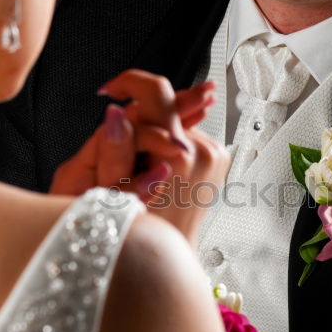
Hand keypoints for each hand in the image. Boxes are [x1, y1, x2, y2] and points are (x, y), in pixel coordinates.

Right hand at [50, 71, 227, 241]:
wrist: (175, 248)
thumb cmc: (146, 226)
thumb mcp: (117, 190)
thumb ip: (116, 149)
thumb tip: (114, 113)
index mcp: (178, 153)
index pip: (157, 94)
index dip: (128, 83)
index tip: (111, 89)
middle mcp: (202, 150)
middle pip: (169, 105)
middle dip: (142, 103)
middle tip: (120, 102)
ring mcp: (215, 154)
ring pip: (178, 120)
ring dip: (158, 125)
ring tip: (141, 148)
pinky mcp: (219, 157)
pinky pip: (190, 134)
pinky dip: (172, 138)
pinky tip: (159, 157)